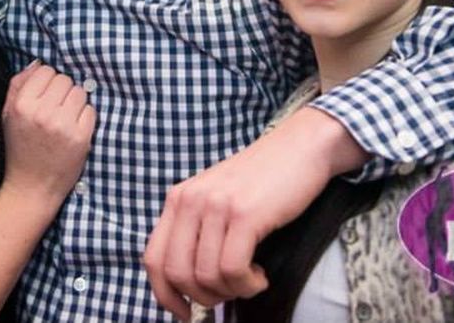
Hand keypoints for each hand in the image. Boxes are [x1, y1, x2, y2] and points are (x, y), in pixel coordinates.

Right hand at [1, 63, 95, 202]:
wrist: (31, 187)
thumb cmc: (20, 149)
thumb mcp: (8, 115)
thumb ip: (18, 85)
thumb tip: (37, 62)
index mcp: (21, 105)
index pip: (46, 71)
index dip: (47, 82)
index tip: (45, 96)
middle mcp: (41, 112)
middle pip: (65, 80)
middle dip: (62, 92)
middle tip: (55, 110)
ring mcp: (62, 125)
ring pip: (80, 92)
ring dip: (75, 103)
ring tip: (64, 119)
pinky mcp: (80, 137)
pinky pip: (91, 110)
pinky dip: (85, 118)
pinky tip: (74, 129)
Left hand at [143, 107, 366, 319]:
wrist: (300, 147)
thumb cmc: (263, 181)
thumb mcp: (216, 199)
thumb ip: (197, 230)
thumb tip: (188, 285)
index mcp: (178, 198)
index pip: (153, 259)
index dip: (164, 295)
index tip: (184, 313)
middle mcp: (190, 200)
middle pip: (177, 274)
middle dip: (203, 298)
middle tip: (229, 293)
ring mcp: (216, 205)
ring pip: (206, 277)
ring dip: (232, 292)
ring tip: (251, 280)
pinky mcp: (244, 214)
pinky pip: (232, 269)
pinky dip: (248, 285)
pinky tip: (261, 275)